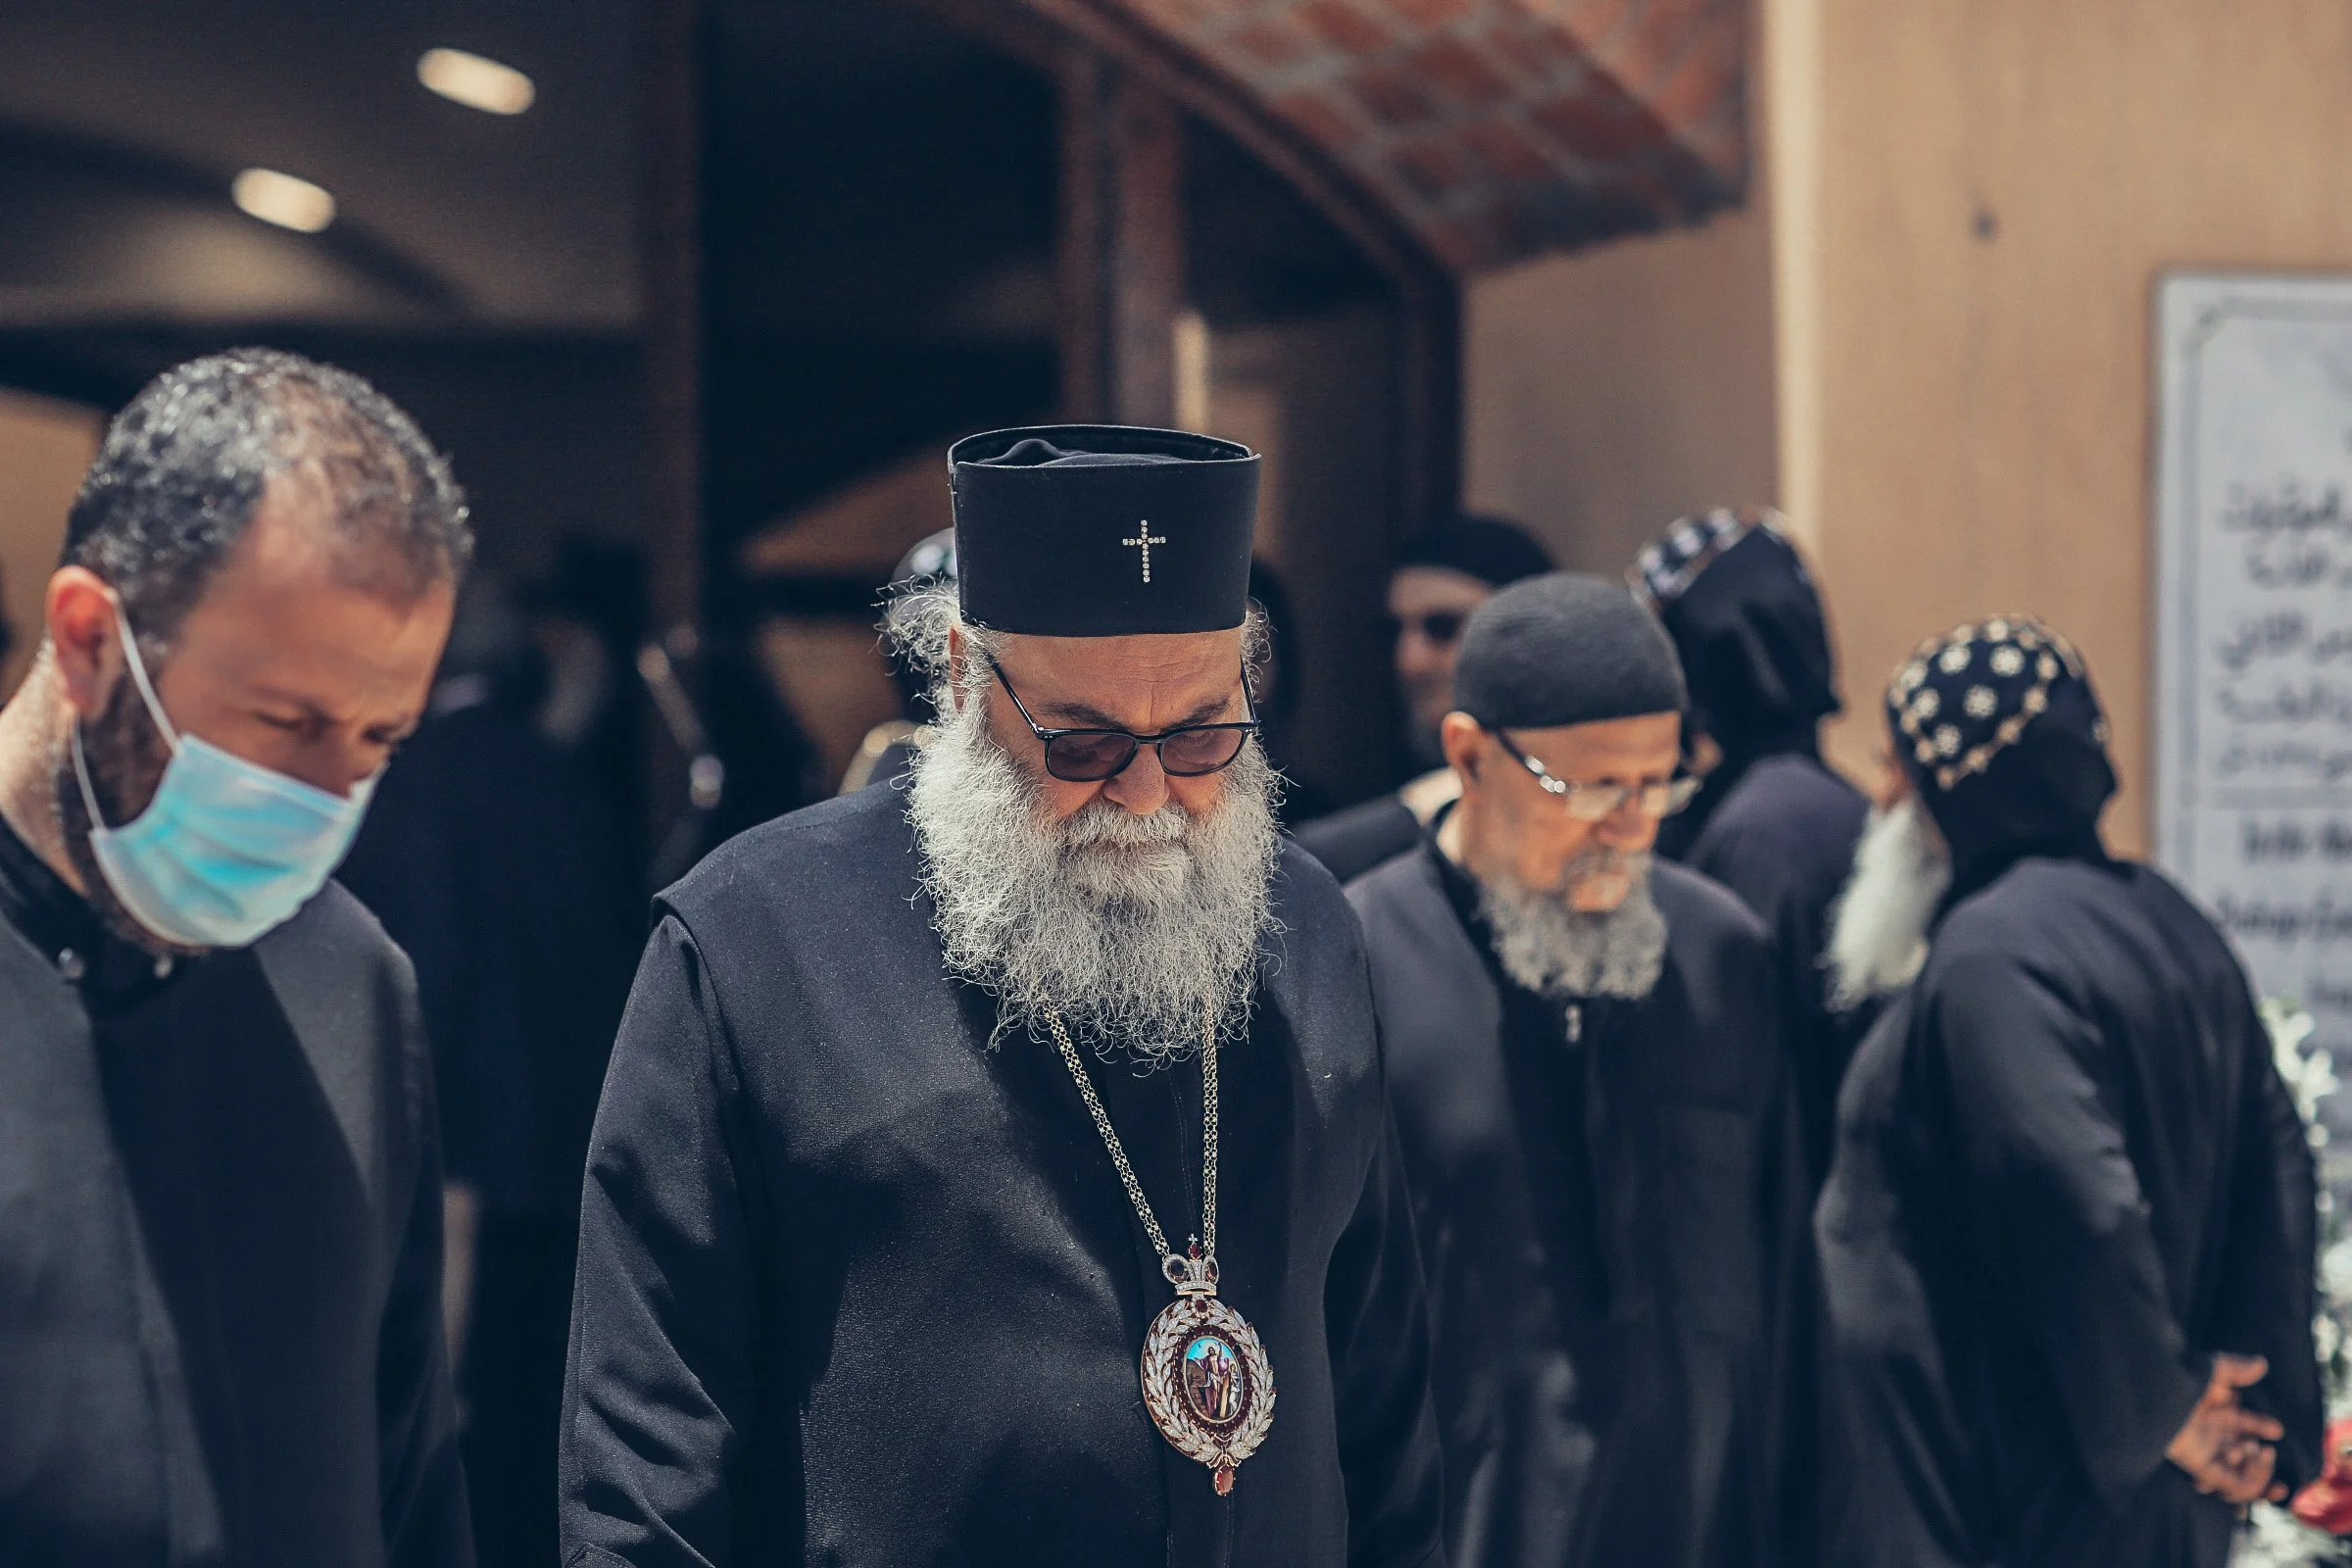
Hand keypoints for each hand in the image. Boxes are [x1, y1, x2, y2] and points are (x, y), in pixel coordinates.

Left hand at [2167, 1354, 2287, 1504]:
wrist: (2155, 1395)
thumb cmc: (2182, 1378)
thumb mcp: (2213, 1370)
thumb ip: (2237, 1369)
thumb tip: (2262, 1363)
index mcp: (2211, 1410)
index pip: (2241, 1422)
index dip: (2261, 1426)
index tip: (2278, 1430)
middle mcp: (2209, 1433)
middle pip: (2241, 1450)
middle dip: (2262, 1456)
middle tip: (2267, 1449)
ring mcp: (2204, 1450)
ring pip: (2239, 1471)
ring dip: (2256, 1467)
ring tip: (2257, 1450)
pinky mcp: (2199, 1464)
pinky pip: (2229, 1483)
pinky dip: (2247, 1480)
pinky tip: (2249, 1461)